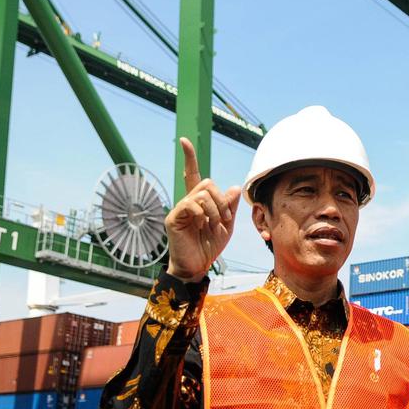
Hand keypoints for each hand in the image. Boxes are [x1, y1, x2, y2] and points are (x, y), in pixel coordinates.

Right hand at [164, 137, 240, 281]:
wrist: (197, 266)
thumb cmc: (209, 247)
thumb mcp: (226, 225)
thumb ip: (230, 207)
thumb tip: (234, 187)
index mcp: (199, 202)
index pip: (194, 175)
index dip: (189, 158)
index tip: (184, 141)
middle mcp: (187, 201)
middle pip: (208, 183)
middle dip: (222, 200)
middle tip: (223, 219)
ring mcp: (179, 208)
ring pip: (203, 193)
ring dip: (216, 210)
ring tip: (213, 226)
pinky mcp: (174, 217)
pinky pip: (192, 204)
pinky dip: (203, 214)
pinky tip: (202, 226)